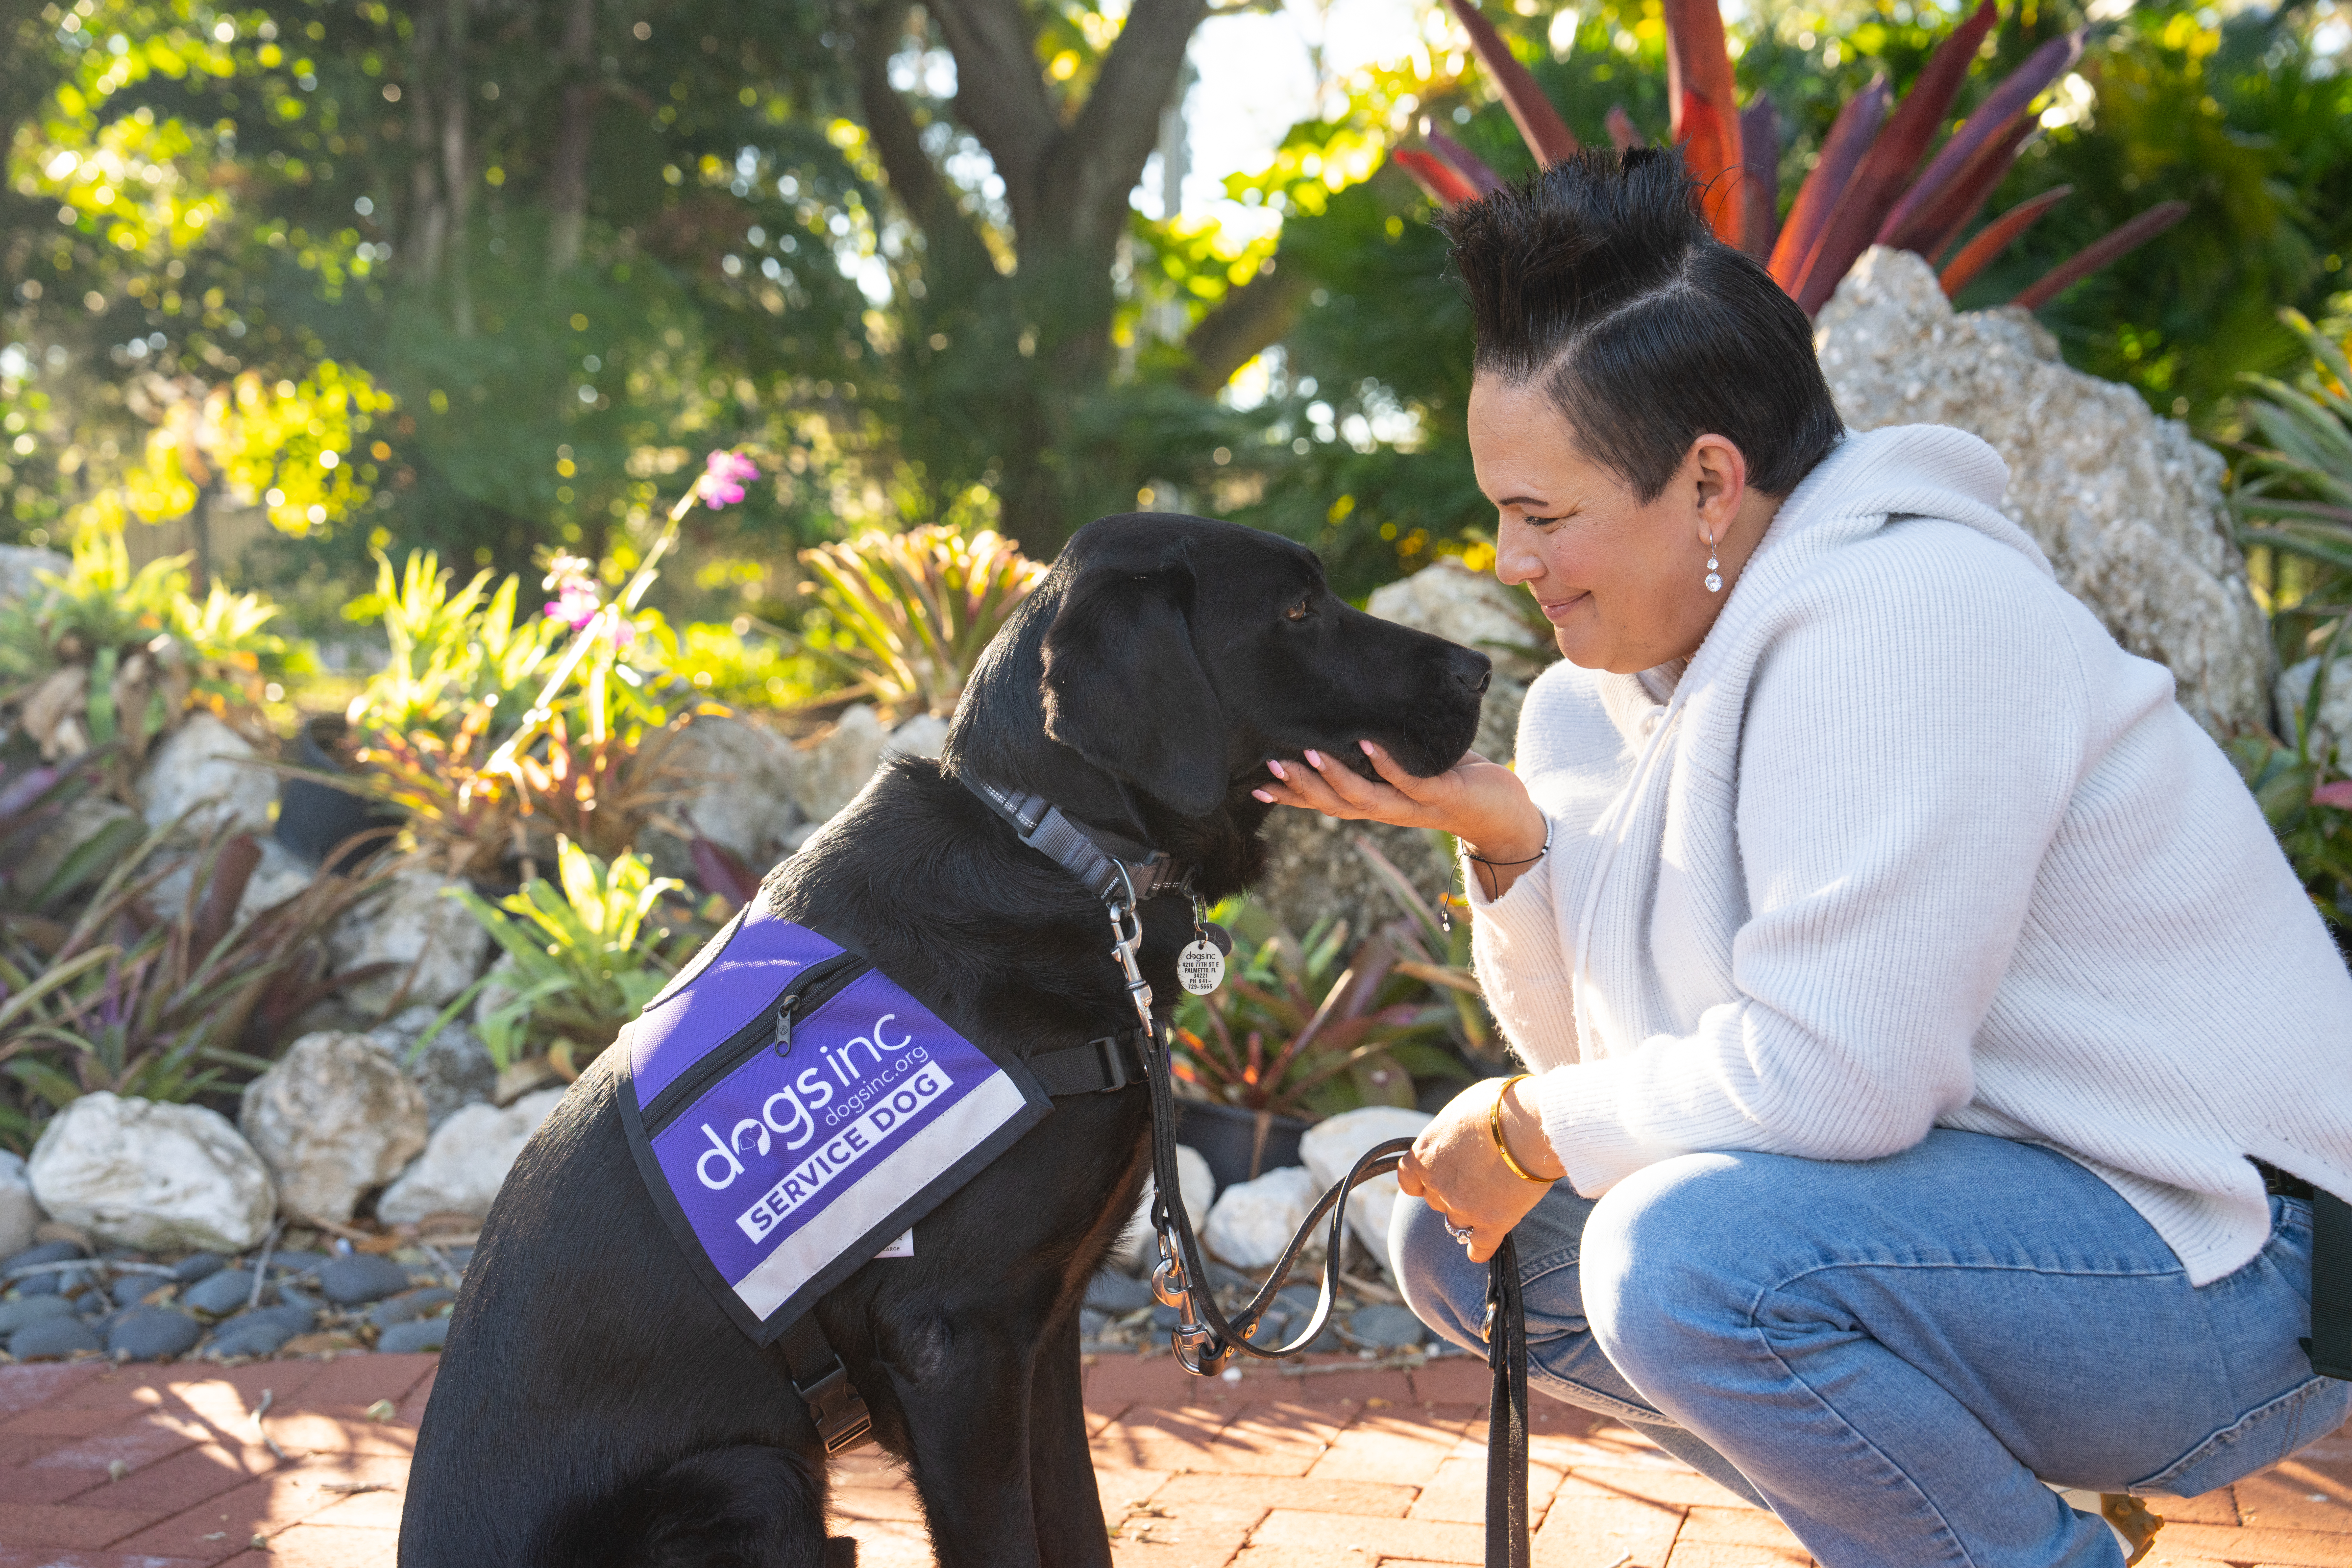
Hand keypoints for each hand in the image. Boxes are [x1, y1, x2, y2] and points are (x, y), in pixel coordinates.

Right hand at [1252, 741, 1545, 870]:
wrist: (1505, 813)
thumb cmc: (1454, 782)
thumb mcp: (1409, 767)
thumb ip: (1382, 755)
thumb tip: (1351, 724)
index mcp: (1376, 803)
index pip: (1324, 802)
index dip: (1290, 797)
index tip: (1255, 785)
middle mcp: (1388, 810)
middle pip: (1334, 805)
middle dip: (1300, 787)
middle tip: (1269, 764)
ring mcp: (1413, 806)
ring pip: (1364, 798)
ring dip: (1334, 777)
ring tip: (1308, 753)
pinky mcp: (1441, 796)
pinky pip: (1408, 782)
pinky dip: (1386, 764)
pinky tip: (1367, 744)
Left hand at [1397, 1075, 1563, 1263]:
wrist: (1531, 1126)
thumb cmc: (1499, 1106)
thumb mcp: (1462, 1109)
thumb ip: (1452, 1132)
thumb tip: (1459, 1135)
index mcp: (1425, 1154)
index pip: (1408, 1179)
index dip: (1421, 1180)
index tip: (1432, 1178)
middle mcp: (1438, 1185)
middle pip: (1435, 1200)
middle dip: (1451, 1192)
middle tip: (1476, 1179)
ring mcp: (1464, 1207)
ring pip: (1457, 1222)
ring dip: (1468, 1215)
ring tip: (1487, 1203)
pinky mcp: (1492, 1223)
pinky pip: (1479, 1247)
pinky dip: (1479, 1249)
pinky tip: (1479, 1251)